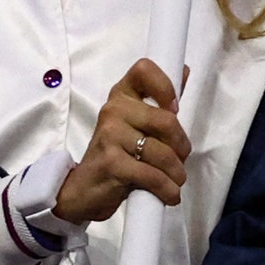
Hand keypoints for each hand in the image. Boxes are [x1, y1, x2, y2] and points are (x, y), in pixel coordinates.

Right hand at [55, 60, 190, 223]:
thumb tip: (183, 70)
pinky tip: (169, 194)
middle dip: (181, 146)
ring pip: (161, 152)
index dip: (166, 86)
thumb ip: (158, 101)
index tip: (174, 109)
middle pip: (166, 120)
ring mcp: (110, 135)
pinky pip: (151, 175)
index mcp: (121, 94)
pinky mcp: (111, 163)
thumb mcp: (135, 124)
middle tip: (181, 160)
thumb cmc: (116, 154)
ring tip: (175, 181)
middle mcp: (113, 109)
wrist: (81, 190)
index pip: (144, 69)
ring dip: (176, 172)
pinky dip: (167, 188)